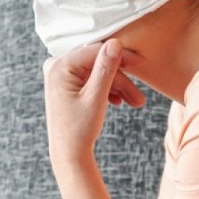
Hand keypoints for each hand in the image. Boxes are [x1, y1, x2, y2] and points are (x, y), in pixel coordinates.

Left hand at [43, 39, 145, 165]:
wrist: (69, 154)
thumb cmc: (79, 130)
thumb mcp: (96, 98)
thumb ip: (105, 68)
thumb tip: (116, 43)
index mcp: (59, 66)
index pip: (96, 51)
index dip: (121, 57)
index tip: (141, 62)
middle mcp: (56, 66)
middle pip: (98, 62)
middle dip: (121, 78)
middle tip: (139, 96)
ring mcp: (60, 74)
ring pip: (97, 72)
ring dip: (117, 86)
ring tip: (135, 103)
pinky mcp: (66, 83)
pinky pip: (91, 79)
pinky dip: (106, 88)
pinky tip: (118, 101)